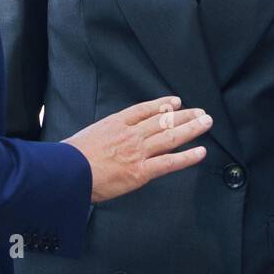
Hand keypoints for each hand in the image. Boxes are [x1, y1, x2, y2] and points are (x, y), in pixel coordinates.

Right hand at [63, 96, 209, 202]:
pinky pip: (169, 163)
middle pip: (163, 120)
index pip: (145, 110)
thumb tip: (112, 139)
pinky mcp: (140, 172)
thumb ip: (104, 135)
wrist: (67, 172)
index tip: (176, 102)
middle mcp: (130, 134)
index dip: (163, 104)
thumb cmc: (71, 157)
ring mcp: (137, 152)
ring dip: (191, 128)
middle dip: (185, 115)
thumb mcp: (88, 135)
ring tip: (206, 123)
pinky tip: (200, 152)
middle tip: (201, 112)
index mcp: (116, 123)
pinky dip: (186, 157)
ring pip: (170, 137)